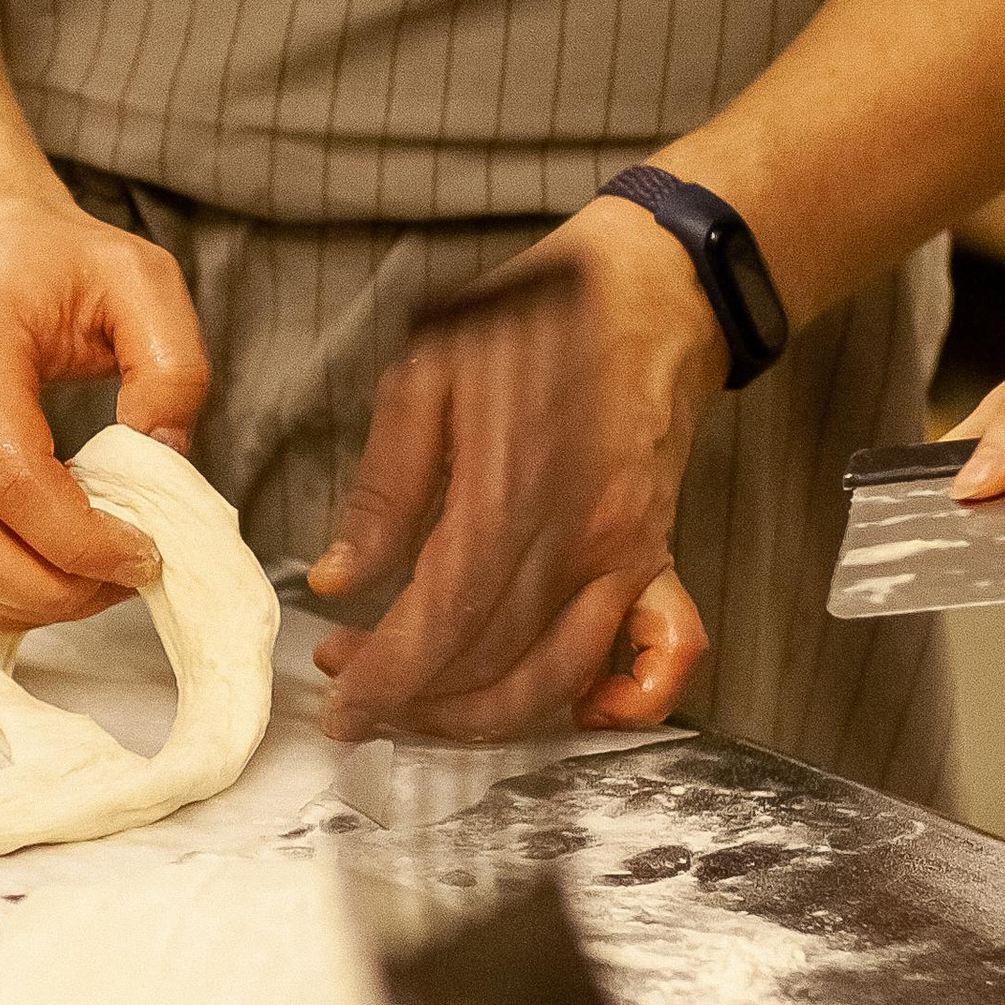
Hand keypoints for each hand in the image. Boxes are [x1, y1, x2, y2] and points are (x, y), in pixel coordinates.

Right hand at [0, 186, 210, 626]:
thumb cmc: (53, 260)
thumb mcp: (140, 278)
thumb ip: (173, 363)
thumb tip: (163, 460)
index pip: (10, 475)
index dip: (81, 538)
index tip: (146, 551)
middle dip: (53, 589)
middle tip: (125, 580)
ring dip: (28, 601)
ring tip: (99, 581)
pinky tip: (57, 573)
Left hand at [307, 200, 727, 742]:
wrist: (651, 288)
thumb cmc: (530, 321)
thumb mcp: (426, 373)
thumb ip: (384, 487)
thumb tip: (337, 580)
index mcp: (512, 490)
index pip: (443, 624)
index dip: (386, 681)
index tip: (340, 707)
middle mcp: (580, 538)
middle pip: (494, 666)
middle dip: (416, 703)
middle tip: (356, 692)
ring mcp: (628, 553)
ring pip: (560, 677)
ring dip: (487, 717)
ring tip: (421, 703)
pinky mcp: (659, 555)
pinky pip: (667, 652)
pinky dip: (631, 702)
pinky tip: (577, 712)